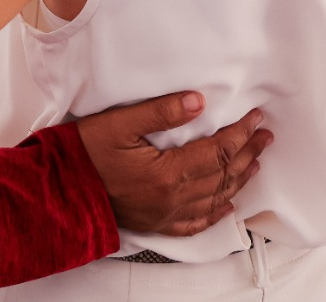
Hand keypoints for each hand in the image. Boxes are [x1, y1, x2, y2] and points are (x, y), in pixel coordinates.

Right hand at [75, 92, 270, 235]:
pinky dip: (216, 213)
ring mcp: (167, 214)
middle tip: (265, 136)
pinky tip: (227, 205)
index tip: (256, 118)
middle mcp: (174, 198)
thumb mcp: (119, 123)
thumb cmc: (85, 154)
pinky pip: (196, 222)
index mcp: (168, 172)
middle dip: (248, 152)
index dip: (241, 133)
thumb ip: (160, 112)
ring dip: (239, 179)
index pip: (218, 151)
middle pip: (223, 174)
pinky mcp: (157, 222)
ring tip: (255, 162)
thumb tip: (198, 102)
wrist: (60, 189)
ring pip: (216, 198)